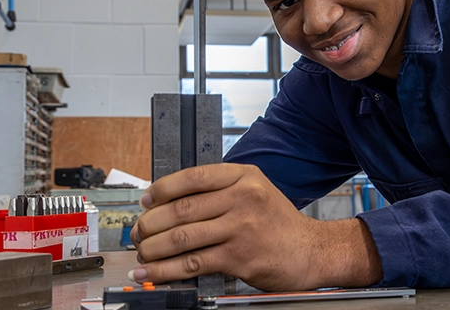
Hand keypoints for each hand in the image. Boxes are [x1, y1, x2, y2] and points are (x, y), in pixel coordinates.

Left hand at [128, 163, 381, 290]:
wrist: (311, 251)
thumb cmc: (277, 222)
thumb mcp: (254, 191)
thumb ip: (218, 190)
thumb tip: (167, 201)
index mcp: (243, 177)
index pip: (192, 177)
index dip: (162, 189)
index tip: (145, 201)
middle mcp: (242, 198)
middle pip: (182, 209)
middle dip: (151, 223)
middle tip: (138, 232)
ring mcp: (241, 228)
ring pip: (183, 237)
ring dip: (153, 248)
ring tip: (141, 252)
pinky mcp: (239, 258)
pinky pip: (193, 263)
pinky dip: (165, 269)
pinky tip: (151, 272)